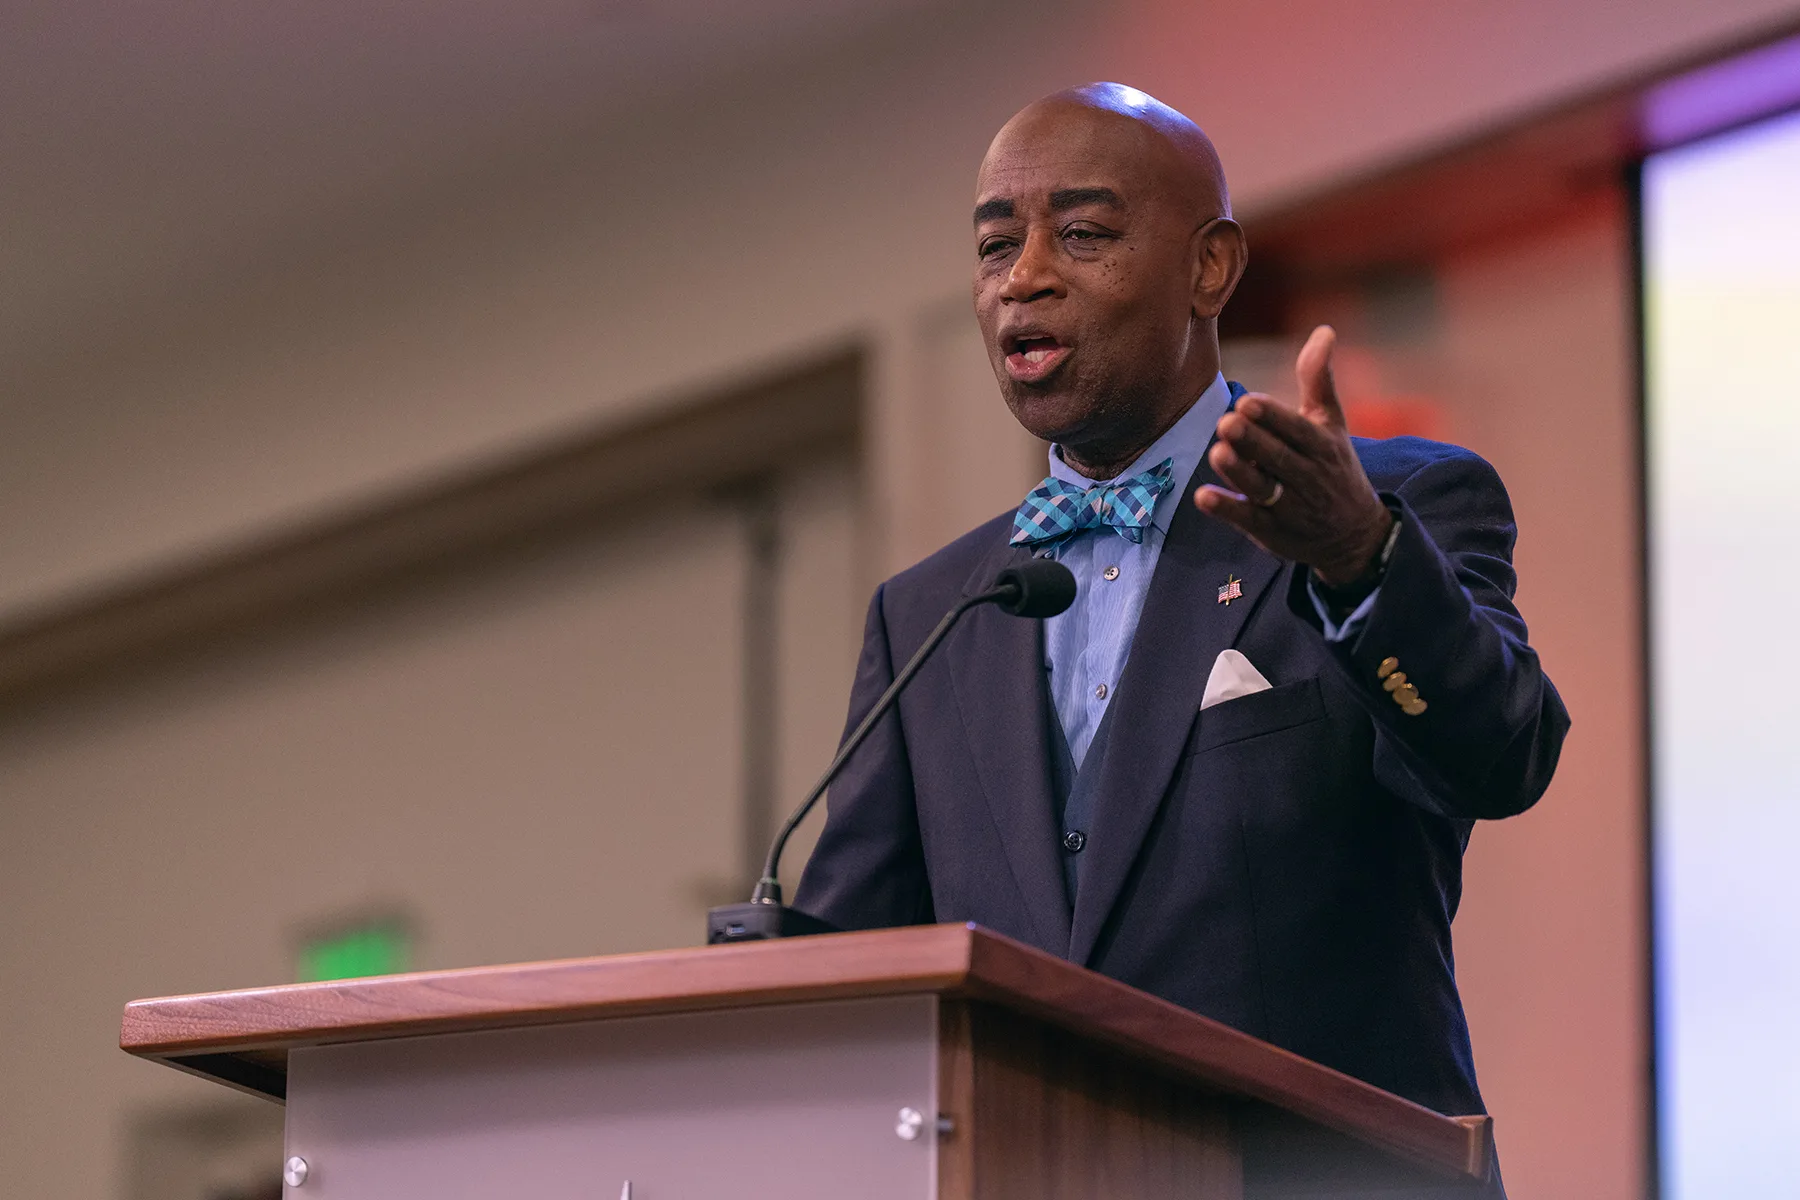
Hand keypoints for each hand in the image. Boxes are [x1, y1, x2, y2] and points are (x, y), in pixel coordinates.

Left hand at [1194, 326, 1392, 585]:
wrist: (1354, 535)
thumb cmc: (1335, 466)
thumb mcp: (1332, 423)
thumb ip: (1319, 380)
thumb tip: (1323, 330)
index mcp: (1322, 446)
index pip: (1298, 430)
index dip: (1273, 417)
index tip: (1249, 401)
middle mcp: (1308, 476)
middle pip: (1279, 458)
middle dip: (1253, 441)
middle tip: (1227, 422)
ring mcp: (1291, 507)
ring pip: (1264, 489)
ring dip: (1240, 473)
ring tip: (1218, 453)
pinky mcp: (1272, 531)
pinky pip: (1249, 520)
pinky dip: (1227, 509)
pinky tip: (1203, 497)